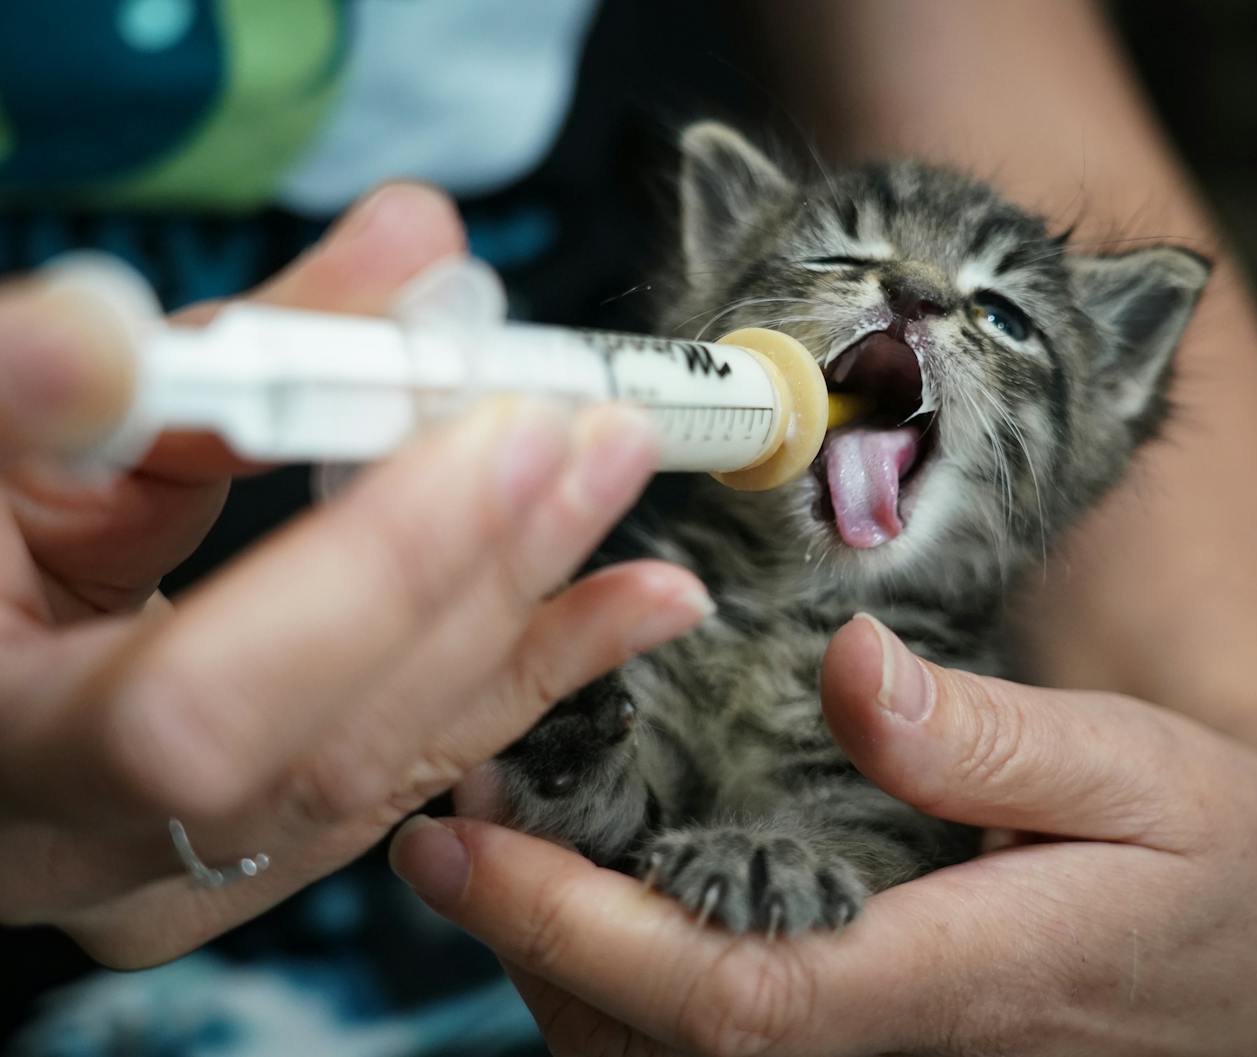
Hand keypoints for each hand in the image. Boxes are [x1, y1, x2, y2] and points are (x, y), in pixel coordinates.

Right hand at [0, 183, 711, 967]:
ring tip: (620, 484)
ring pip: (399, 761)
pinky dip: (531, 668)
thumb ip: (169, 353)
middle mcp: (94, 850)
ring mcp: (186, 872)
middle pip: (341, 740)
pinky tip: (631, 602)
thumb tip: (394, 245)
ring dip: (536, 611)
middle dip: (489, 567)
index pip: (204, 702)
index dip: (372, 569)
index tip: (507, 425)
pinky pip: (415, 764)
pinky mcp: (259, 845)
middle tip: (598, 429)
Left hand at [391, 614, 1256, 1055]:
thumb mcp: (1140, 771)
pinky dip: (624, 982)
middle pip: (661, 1045)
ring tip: (491, 847)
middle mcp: (897, 1054)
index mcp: (953, 986)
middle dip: (531, 943)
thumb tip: (848, 671)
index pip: (729, 994)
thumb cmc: (1223, 859)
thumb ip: (989, 739)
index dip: (578, 928)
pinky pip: (719, 1044)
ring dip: (559, 965)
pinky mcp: (879, 1045)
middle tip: (446, 821)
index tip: (464, 847)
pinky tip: (593, 899)